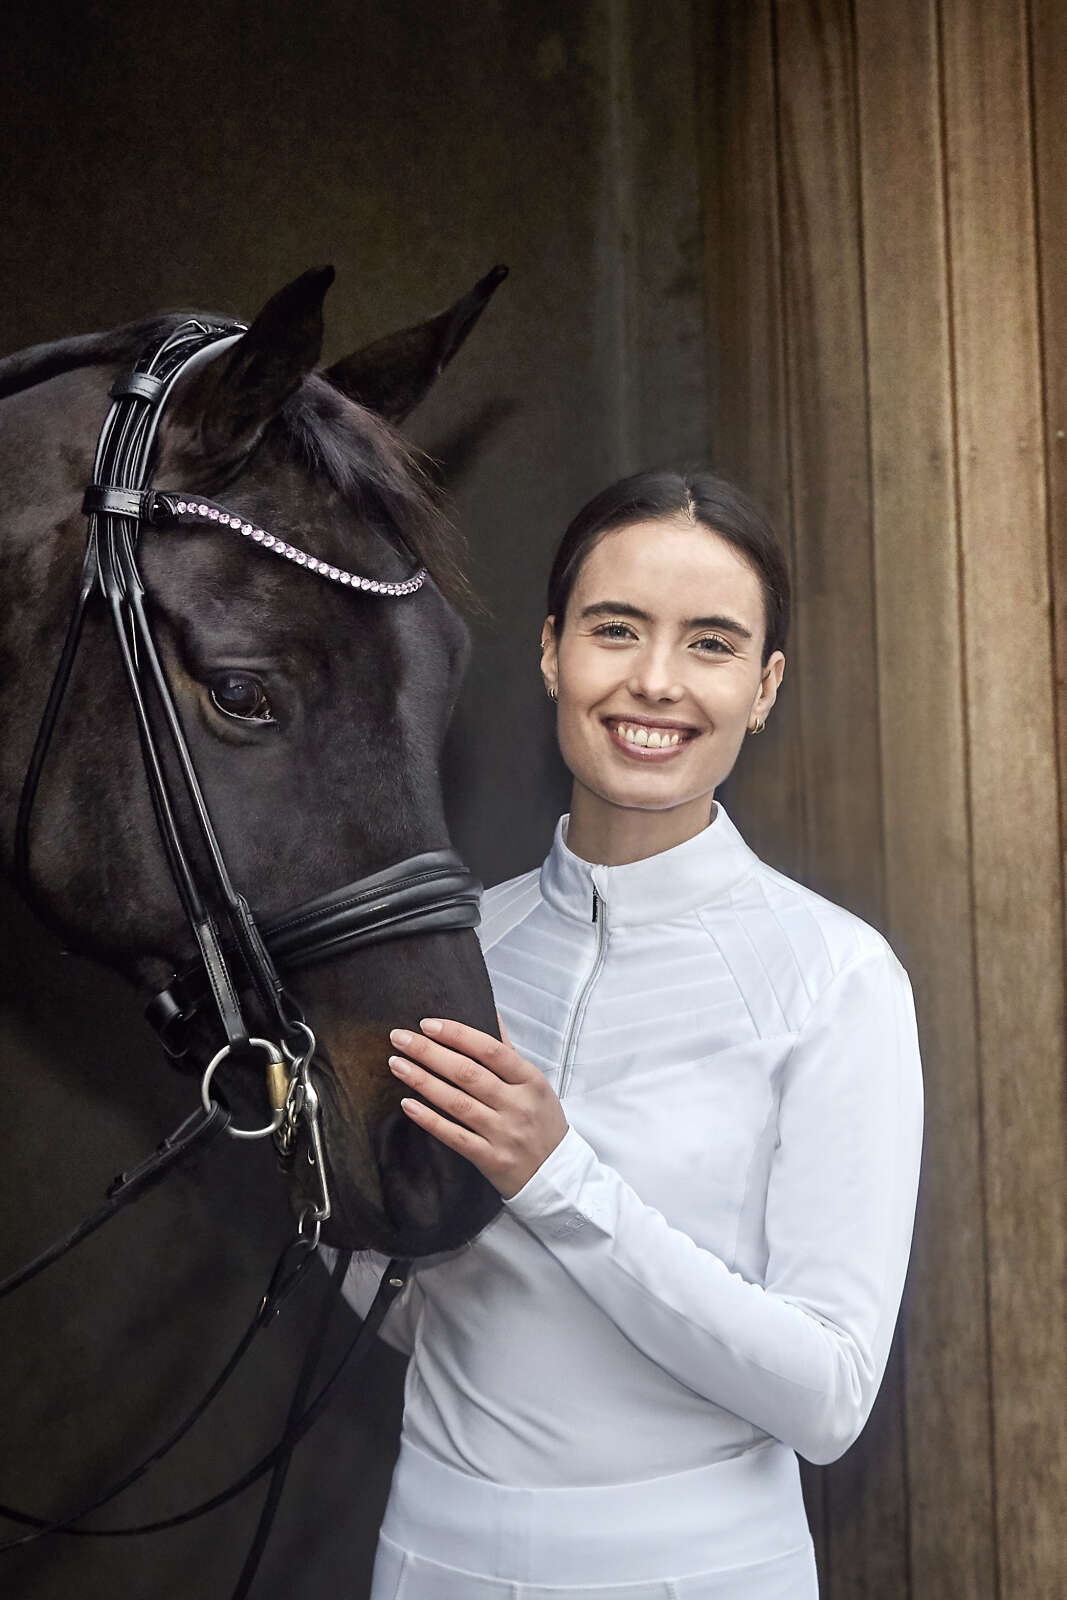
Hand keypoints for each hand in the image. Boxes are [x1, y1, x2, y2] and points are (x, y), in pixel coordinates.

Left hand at [387, 1016, 568, 1198]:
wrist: (558, 1174)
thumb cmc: (541, 1122)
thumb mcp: (535, 1083)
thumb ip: (508, 1051)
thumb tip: (489, 1012)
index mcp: (530, 1081)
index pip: (490, 1050)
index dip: (457, 1034)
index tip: (427, 1024)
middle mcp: (517, 1105)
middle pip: (467, 1073)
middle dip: (429, 1052)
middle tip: (399, 1038)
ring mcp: (503, 1133)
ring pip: (457, 1103)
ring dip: (422, 1081)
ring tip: (396, 1063)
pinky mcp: (490, 1159)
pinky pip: (454, 1136)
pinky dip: (429, 1119)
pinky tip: (407, 1104)